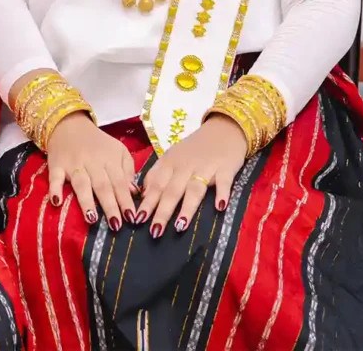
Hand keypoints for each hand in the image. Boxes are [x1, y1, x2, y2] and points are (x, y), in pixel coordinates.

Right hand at [46, 112, 136, 228]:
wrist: (69, 124)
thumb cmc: (98, 144)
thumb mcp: (118, 150)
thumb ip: (127, 170)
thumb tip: (133, 192)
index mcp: (110, 158)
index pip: (119, 182)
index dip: (125, 200)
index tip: (132, 219)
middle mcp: (92, 162)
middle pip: (102, 185)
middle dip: (110, 206)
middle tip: (116, 226)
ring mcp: (73, 164)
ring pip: (81, 183)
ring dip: (86, 201)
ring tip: (92, 219)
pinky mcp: (56, 165)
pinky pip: (55, 177)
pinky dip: (55, 189)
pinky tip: (57, 201)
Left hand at [137, 115, 246, 237]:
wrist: (223, 129)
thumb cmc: (194, 149)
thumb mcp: (171, 158)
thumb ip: (157, 175)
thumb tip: (143, 197)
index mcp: (169, 162)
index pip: (155, 184)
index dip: (147, 202)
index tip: (137, 220)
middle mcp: (184, 165)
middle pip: (172, 190)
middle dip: (162, 211)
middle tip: (154, 232)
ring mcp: (205, 167)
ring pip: (194, 188)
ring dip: (187, 207)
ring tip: (180, 227)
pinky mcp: (225, 168)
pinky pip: (223, 182)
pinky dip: (222, 193)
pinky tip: (220, 207)